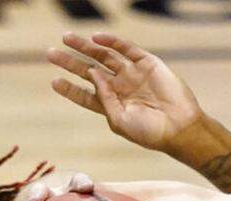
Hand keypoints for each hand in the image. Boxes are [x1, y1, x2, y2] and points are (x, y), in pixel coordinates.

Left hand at [48, 32, 202, 154]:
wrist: (180, 127)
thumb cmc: (149, 132)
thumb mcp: (119, 121)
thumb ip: (104, 99)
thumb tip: (93, 73)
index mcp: (112, 106)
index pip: (86, 95)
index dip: (70, 88)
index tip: (54, 81)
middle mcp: (120, 88)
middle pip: (89, 71)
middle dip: (70, 62)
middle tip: (50, 54)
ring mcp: (133, 74)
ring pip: (104, 56)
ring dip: (85, 47)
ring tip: (66, 38)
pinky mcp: (147, 63)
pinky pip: (127, 48)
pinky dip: (112, 42)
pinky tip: (96, 38)